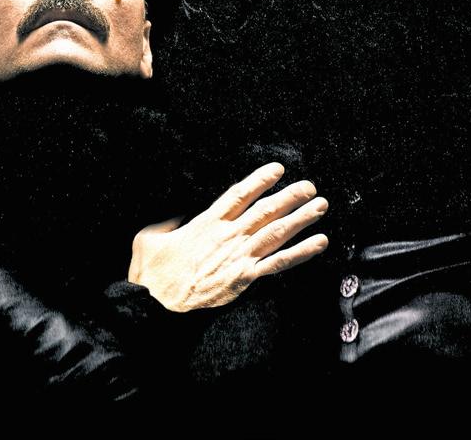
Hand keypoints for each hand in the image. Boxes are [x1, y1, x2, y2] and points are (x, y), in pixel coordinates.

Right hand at [128, 162, 327, 312]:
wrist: (158, 302)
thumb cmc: (152, 272)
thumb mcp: (150, 236)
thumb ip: (168, 222)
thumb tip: (176, 217)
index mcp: (206, 222)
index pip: (239, 194)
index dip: (259, 180)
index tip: (277, 169)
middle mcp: (227, 235)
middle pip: (265, 210)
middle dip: (289, 196)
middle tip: (309, 186)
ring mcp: (239, 256)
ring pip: (276, 232)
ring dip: (301, 218)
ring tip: (320, 206)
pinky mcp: (245, 278)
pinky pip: (279, 263)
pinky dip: (302, 252)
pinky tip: (319, 244)